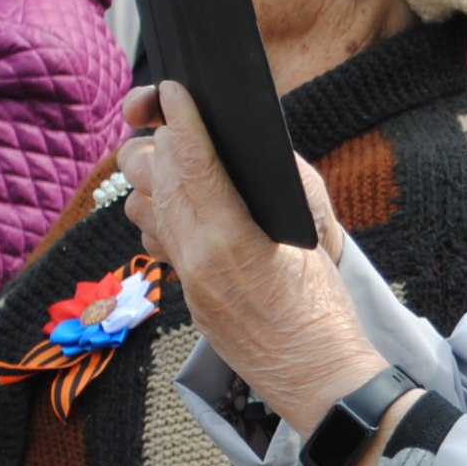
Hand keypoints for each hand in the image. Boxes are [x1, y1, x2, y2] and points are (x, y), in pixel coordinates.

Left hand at [117, 82, 387, 435]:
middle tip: (174, 120)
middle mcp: (196, 256)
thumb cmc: (326, 311)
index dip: (179, 117)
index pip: (191, 161)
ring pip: (140, 204)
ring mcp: (184, 276)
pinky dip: (161, 213)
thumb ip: (278, 191)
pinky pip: (152, 238)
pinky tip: (186, 211)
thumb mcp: (313, 239)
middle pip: (150, 175)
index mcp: (232, 239)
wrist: (318, 376)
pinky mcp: (183, 291)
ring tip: (181, 165)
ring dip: (154, 177)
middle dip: (157, 139)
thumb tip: (245, 154)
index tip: (173, 89)